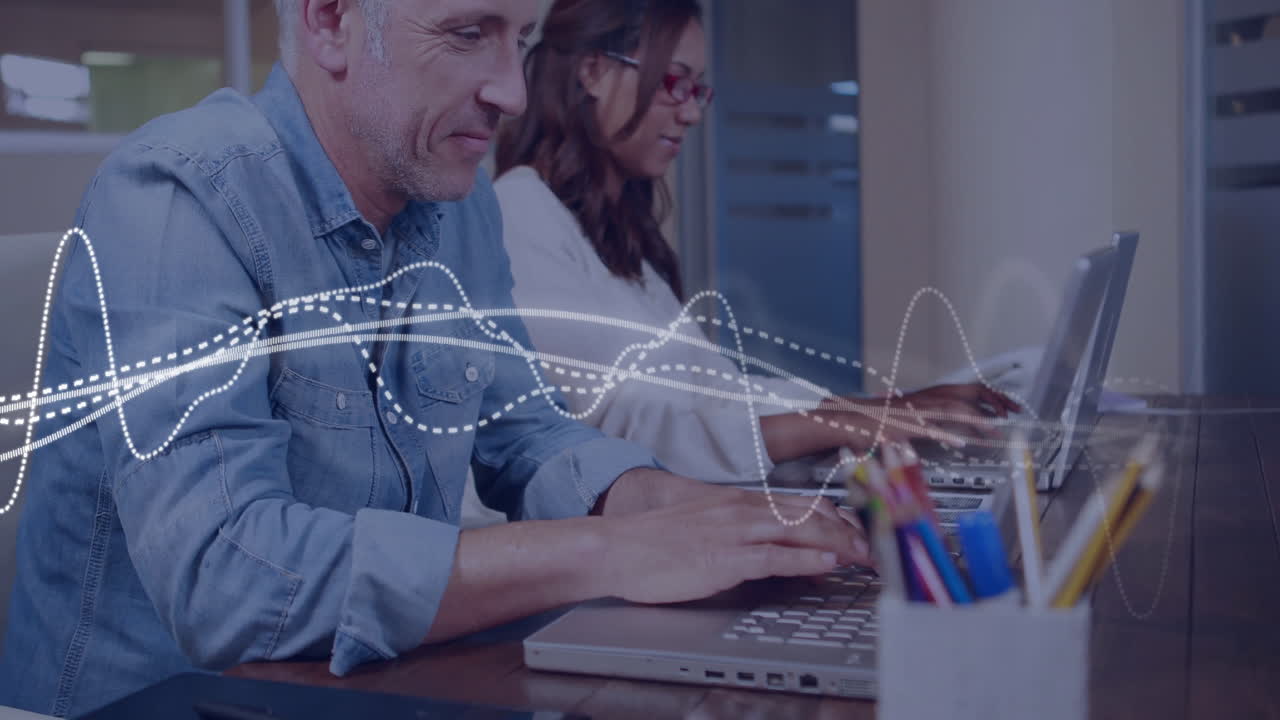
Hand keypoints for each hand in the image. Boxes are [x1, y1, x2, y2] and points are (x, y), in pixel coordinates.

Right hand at [600, 488, 870, 603]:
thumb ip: (747, 536)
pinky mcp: (725, 557)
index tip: (864, 530)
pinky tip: (828, 563)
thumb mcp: (708, 529)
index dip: (840, 517)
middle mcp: (743, 510)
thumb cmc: (658, 543)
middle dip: (852, 530)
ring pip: (801, 530)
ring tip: (869, 555)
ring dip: (841, 543)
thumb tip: (783, 550)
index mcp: (740, 502)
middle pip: (812, 514)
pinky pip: (775, 556)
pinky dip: (807, 559)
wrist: (617, 547)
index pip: (803, 504)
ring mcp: (735, 532)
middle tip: (880, 546)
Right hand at [825, 382, 1019, 447]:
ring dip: (975, 419)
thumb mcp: (906, 423)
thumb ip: (928, 429)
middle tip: (1013, 412)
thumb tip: (949, 436)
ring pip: (951, 409)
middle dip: (992, 401)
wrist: (846, 419)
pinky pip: (928, 429)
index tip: (1009, 404)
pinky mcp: (903, 426)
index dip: (990, 395)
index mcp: (926, 398)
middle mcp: (923, 400)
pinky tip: (959, 442)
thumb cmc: (873, 423)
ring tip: (994, 429)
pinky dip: (945, 435)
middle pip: (964, 394)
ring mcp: (913, 412)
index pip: (964, 390)